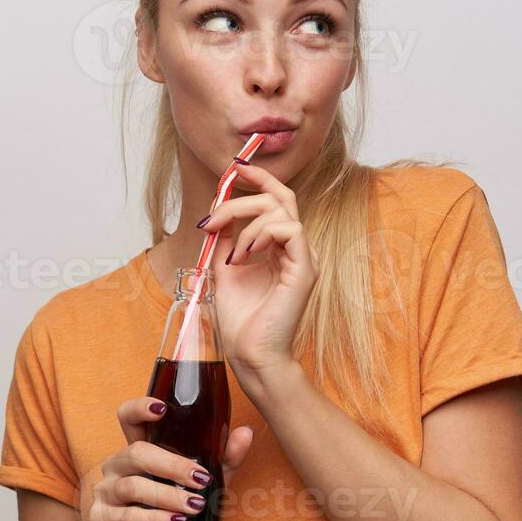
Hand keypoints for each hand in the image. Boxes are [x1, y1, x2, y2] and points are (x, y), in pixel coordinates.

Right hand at [85, 396, 253, 520]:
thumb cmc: (176, 519)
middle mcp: (116, 467)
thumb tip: (246, 433)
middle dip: (172, 464)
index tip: (161, 408)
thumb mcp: (203, 487)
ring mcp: (104, 494)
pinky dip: (153, 519)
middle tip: (202, 478)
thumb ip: (222, 461)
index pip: (128, 419)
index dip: (139, 408)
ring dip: (167, 495)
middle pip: (137, 453)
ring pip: (132, 486)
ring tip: (194, 506)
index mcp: (137, 452)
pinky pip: (125, 516)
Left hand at [198, 161, 318, 381]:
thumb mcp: (225, 268)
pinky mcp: (306, 269)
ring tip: (233, 256)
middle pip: (280, 198)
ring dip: (247, 226)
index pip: (278, 200)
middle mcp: (297, 249)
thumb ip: (226, 239)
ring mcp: (304, 258)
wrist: (250, 353)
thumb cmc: (241, 320)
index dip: (259, 179)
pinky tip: (245, 257)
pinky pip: (290, 230)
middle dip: (244, 197)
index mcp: (281, 248)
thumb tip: (217, 212)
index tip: (236, 167)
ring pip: (281, 211)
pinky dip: (261, 235)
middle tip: (215, 215)